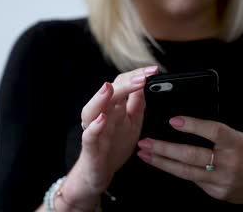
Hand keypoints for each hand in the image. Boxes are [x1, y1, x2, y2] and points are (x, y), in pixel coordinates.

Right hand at [60, 66, 157, 208]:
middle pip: (108, 93)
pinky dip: (95, 127)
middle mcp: (101, 115)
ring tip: (109, 88)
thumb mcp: (132, 122)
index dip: (136, 75)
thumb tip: (144, 83)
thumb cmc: (114, 145)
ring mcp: (93, 130)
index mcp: (113, 108)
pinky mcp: (90, 148)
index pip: (122, 84)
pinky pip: (89, 136)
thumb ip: (137, 104)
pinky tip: (102, 118)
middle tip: (141, 77)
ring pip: (91, 110)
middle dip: (124, 83)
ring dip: (100, 98)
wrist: (99, 173)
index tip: (153, 70)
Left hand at [137, 116, 242, 210]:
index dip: (192, 125)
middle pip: (192, 155)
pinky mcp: (217, 193)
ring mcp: (222, 181)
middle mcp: (229, 163)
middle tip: (146, 142)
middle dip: (164, 149)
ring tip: (146, 154)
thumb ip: (219, 134)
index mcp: (236, 143)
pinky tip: (165, 164)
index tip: (173, 120)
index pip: (212, 131)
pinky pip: (194, 180)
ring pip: (186, 172)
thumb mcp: (242, 138)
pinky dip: (178, 170)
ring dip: (163, 162)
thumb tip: (189, 125)